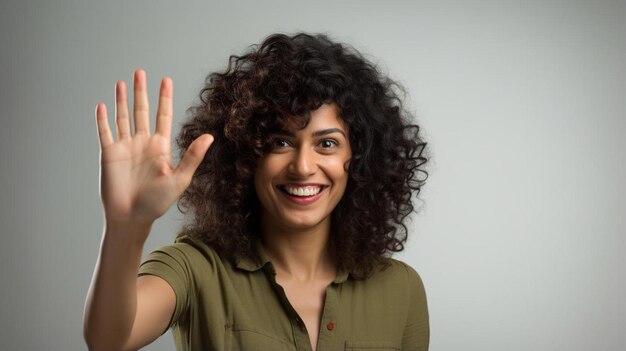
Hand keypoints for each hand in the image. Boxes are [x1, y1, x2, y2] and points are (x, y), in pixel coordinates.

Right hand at [95, 69, 212, 231]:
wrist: (132, 218)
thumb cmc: (158, 202)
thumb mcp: (179, 178)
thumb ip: (193, 156)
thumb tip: (210, 136)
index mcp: (160, 147)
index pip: (163, 115)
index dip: (164, 98)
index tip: (166, 80)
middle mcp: (143, 143)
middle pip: (142, 110)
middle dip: (141, 92)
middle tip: (141, 72)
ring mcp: (125, 147)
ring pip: (123, 117)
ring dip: (122, 100)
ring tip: (123, 82)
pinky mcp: (109, 154)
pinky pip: (104, 132)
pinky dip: (103, 119)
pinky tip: (103, 105)